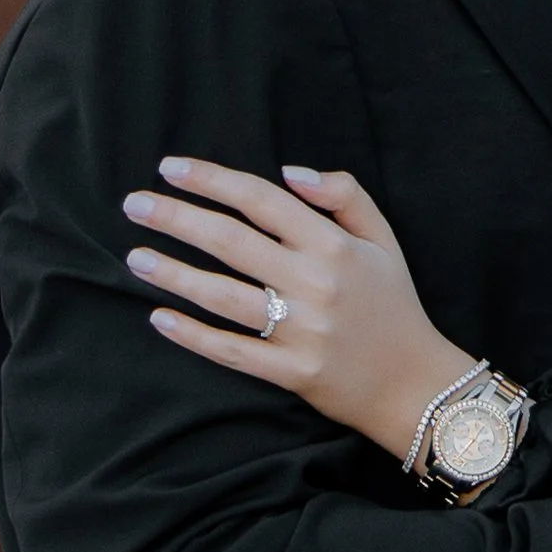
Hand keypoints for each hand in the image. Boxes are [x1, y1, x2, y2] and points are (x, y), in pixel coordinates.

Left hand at [124, 157, 474, 463]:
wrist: (417, 383)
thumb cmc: (394, 305)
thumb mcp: (383, 240)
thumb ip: (345, 196)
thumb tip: (289, 171)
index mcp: (334, 246)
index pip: (262, 201)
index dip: (213, 181)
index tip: (170, 169)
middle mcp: (315, 284)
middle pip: (231, 242)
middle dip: (176, 219)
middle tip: (134, 205)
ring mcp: (301, 331)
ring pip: (223, 295)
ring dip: (174, 274)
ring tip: (136, 257)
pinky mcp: (292, 372)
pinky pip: (232, 350)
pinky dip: (193, 334)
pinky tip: (160, 317)